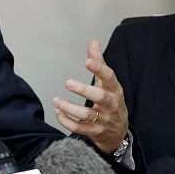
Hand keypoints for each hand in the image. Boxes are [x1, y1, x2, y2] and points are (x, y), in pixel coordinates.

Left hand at [53, 39, 127, 153]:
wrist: (118, 132)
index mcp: (115, 90)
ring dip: (69, 107)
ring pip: (86, 115)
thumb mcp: (107, 83)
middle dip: (84, 90)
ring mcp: (104, 120)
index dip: (99, 69)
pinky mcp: (95, 132)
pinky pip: (79, 128)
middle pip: (100, 97)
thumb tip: (93, 41)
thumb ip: (99, 63)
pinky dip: (66, 121)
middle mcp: (111, 105)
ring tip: (56, 100)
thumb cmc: (110, 101)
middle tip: (68, 82)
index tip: (87, 61)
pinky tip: (58, 112)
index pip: (110, 78)